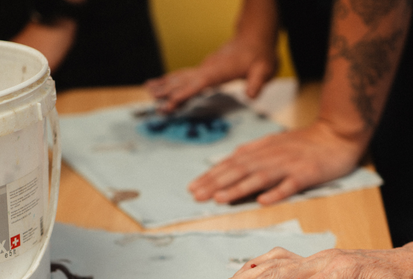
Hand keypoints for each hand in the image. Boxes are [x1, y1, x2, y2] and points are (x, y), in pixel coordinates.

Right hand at [146, 37, 276, 112]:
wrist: (255, 38)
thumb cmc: (260, 55)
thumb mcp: (264, 69)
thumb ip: (257, 82)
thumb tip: (251, 95)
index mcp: (219, 71)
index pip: (197, 84)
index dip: (183, 94)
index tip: (170, 104)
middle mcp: (207, 68)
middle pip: (183, 81)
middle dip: (168, 93)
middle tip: (155, 105)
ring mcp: (204, 68)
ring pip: (180, 76)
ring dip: (165, 84)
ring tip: (148, 90)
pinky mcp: (204, 69)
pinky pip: (184, 76)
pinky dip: (171, 81)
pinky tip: (161, 84)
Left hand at [188, 120, 361, 204]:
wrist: (338, 133)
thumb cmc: (305, 141)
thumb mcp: (275, 142)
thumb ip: (254, 151)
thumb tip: (231, 159)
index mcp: (262, 149)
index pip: (231, 163)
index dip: (211, 175)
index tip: (193, 187)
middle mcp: (271, 156)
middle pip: (240, 170)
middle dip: (215, 183)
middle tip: (196, 196)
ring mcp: (289, 165)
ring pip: (259, 177)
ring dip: (238, 188)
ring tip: (219, 198)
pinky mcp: (307, 174)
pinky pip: (290, 184)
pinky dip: (276, 192)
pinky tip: (262, 201)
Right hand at [202, 237, 412, 278]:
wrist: (409, 265)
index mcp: (334, 271)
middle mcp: (317, 260)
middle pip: (269, 276)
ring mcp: (312, 257)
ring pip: (267, 265)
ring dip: (238, 278)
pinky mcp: (310, 258)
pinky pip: (276, 259)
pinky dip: (254, 267)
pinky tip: (241, 275)